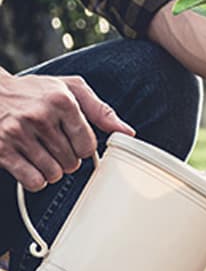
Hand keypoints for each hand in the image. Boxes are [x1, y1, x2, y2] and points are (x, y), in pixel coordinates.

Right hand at [0, 74, 133, 190]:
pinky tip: (30, 164)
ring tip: (42, 153)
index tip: (74, 140)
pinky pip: (33, 181)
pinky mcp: (1, 149)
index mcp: (61, 101)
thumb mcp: (70, 89)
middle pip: (72, 162)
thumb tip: (127, 132)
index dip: (83, 147)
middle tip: (54, 145)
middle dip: (67, 159)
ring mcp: (17, 133)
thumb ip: (101, 110)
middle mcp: (39, 116)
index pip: (88, 145)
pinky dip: (36, 179)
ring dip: (52, 170)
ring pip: (54, 174)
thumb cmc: (35, 91)